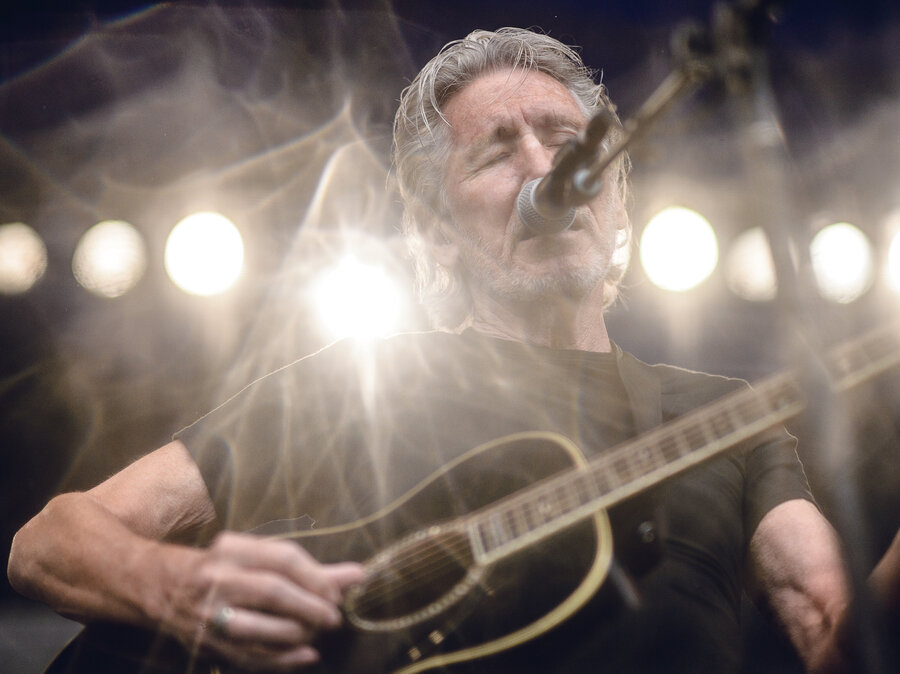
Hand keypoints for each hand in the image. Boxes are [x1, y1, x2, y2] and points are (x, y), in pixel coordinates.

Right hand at [159, 531, 364, 670]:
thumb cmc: (224, 567)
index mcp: (233, 549)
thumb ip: (310, 568)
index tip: (338, 592)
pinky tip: (306, 655)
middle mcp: (217, 578)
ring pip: (259, 628)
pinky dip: (282, 659)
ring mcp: (207, 613)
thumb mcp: (259, 557)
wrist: (159, 586)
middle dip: (310, 607)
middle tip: (333, 617)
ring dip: (297, 634)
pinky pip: (248, 656)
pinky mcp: (205, 643)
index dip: (316, 578)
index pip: (284, 559)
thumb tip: (358, 575)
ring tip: (317, 632)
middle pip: (273, 592)